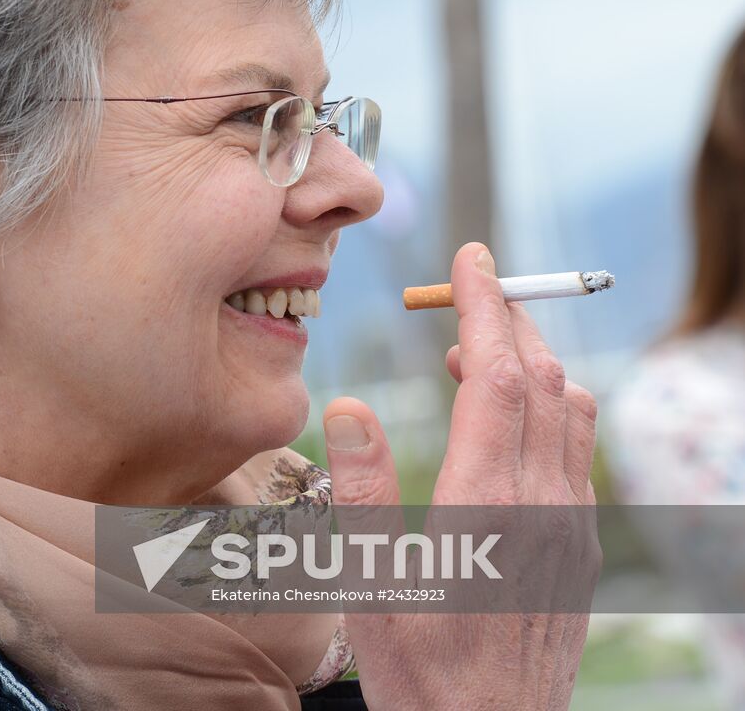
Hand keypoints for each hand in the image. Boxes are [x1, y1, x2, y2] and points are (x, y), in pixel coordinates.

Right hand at [321, 242, 600, 709]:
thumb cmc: (421, 669)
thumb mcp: (371, 582)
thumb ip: (362, 488)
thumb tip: (350, 404)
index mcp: (489, 501)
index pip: (496, 374)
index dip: (482, 306)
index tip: (470, 258)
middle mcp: (544, 503)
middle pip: (540, 378)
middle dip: (507, 316)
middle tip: (468, 284)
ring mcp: (571, 525)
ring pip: (569, 409)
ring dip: (528, 361)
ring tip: (472, 352)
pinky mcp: (579, 546)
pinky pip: (576, 449)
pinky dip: (545, 405)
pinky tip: (506, 422)